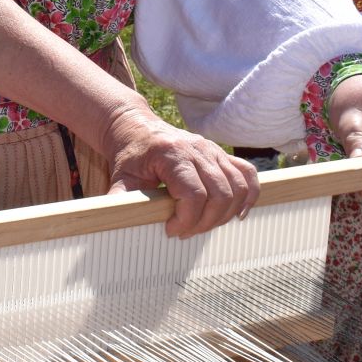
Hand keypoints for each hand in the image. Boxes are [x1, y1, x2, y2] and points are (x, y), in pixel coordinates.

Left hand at [103, 105, 258, 237]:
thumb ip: (120, 200)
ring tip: (203, 225)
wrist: (138, 129)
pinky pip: (247, 175)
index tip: (171, 230)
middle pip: (219, 194)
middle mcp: (198, 150)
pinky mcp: (222, 155)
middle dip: (205, 222)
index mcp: (172, 154)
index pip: (194, 194)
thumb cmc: (131, 155)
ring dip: (224, 214)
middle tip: (186, 232)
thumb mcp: (120, 177)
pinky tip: (237, 214)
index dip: (186, 219)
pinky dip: (248, 196)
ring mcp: (213, 151)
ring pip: (237, 188)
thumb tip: (113, 221)